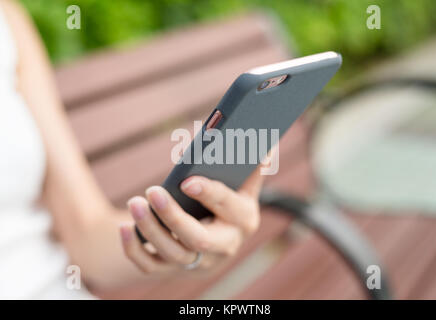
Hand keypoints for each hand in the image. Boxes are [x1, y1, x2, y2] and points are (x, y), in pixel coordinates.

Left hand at [119, 168, 263, 273]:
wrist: (214, 239)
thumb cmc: (228, 204)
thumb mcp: (244, 186)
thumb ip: (252, 167)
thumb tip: (264, 146)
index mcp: (244, 219)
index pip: (227, 207)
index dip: (209, 194)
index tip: (188, 181)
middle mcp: (224, 246)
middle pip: (198, 238)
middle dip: (173, 218)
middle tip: (152, 191)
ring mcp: (198, 262)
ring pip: (171, 252)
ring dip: (149, 229)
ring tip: (134, 203)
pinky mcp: (173, 270)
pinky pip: (150, 266)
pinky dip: (134, 249)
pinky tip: (124, 227)